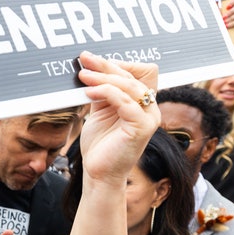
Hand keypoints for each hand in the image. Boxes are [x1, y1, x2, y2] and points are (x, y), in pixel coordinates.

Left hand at [76, 52, 160, 185]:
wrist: (98, 174)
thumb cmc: (100, 145)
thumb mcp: (100, 111)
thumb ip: (102, 92)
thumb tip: (92, 68)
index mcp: (142, 103)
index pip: (138, 72)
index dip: (118, 63)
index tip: (92, 60)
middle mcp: (150, 108)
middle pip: (133, 76)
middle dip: (106, 66)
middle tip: (85, 60)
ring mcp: (149, 118)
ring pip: (130, 86)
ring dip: (104, 78)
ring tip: (83, 76)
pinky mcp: (142, 128)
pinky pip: (126, 102)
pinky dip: (106, 93)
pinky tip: (89, 92)